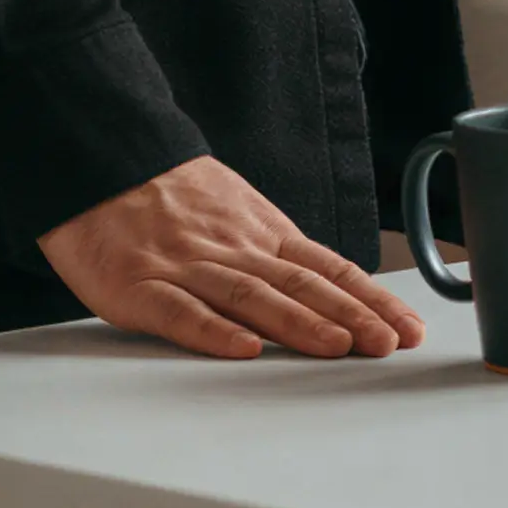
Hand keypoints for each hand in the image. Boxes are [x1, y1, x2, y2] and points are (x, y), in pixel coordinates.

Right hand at [36, 155, 425, 360]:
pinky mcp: (139, 285)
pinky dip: (214, 331)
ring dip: (299, 324)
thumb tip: (336, 287)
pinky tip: (243, 348)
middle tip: (390, 343)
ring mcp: (188, 267)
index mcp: (262, 234)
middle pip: (302, 285)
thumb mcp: (240, 211)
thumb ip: (278, 251)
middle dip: (352, 316)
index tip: (406, 327)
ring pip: (252, 296)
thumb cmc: (171, 197)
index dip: (370, 300)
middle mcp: (235, 250)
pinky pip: (180, 311)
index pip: (328, 270)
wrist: (101, 160)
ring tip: (338, 346)